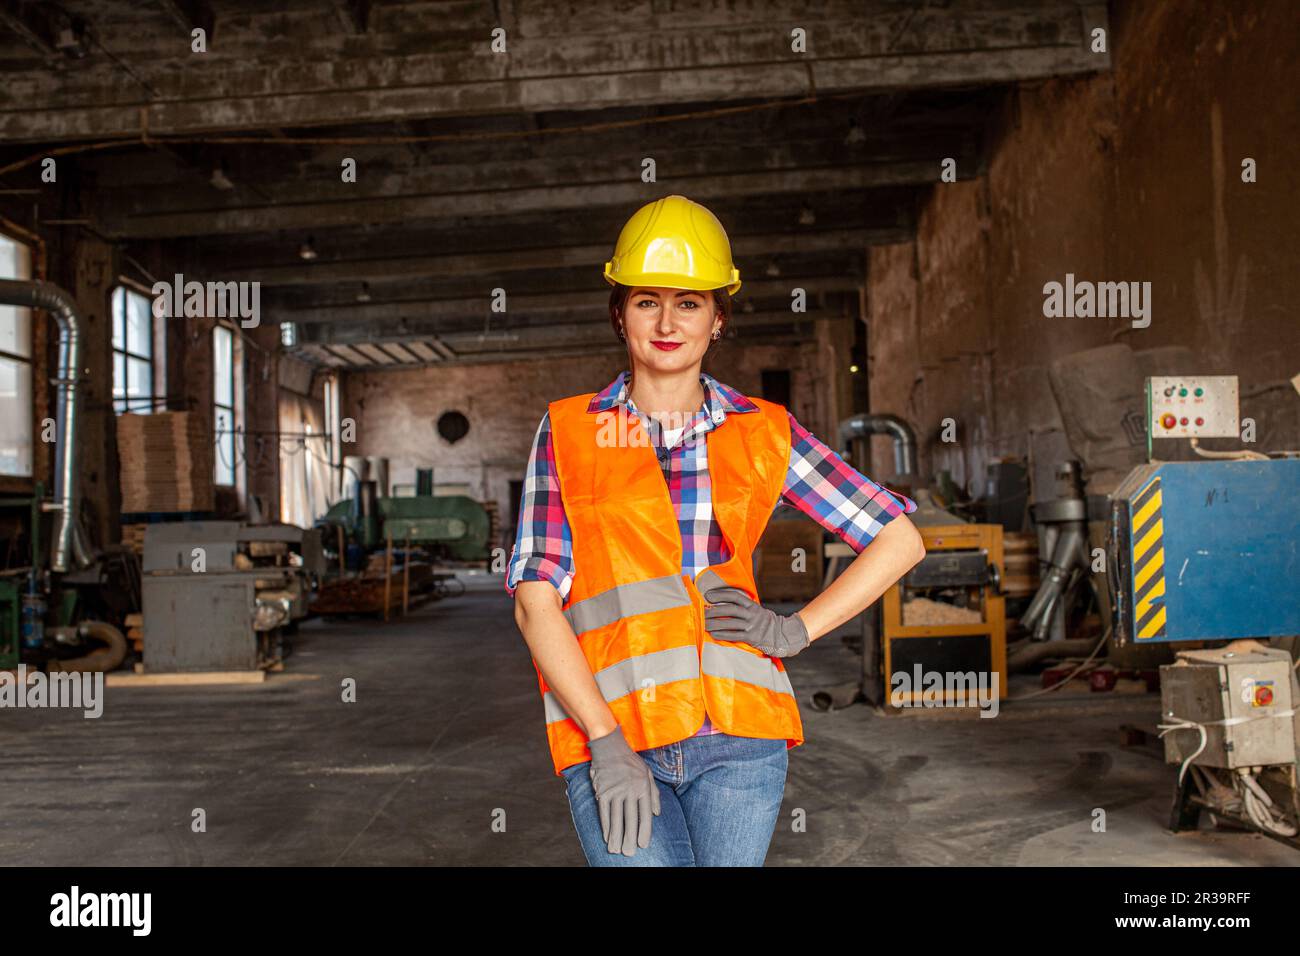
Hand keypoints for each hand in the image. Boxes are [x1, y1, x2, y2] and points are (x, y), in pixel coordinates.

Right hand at [586, 725, 660, 855]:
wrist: (609, 746)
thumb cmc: (630, 761)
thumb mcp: (648, 773)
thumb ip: (654, 794)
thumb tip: (656, 814)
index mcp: (643, 787)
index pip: (645, 814)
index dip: (644, 831)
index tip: (643, 845)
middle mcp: (630, 790)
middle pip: (630, 819)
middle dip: (629, 838)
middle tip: (629, 853)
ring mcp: (614, 791)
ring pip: (616, 818)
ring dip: (615, 836)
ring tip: (616, 850)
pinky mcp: (601, 791)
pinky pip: (604, 812)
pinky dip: (605, 826)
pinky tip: (606, 836)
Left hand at [703, 585, 810, 657]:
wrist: (781, 635)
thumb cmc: (762, 622)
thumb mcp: (755, 610)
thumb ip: (742, 607)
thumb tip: (719, 604)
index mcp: (752, 605)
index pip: (735, 596)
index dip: (721, 594)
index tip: (708, 595)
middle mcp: (752, 614)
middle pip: (730, 610)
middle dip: (714, 611)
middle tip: (702, 612)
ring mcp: (752, 626)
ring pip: (730, 624)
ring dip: (715, 624)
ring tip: (704, 624)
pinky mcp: (752, 638)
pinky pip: (734, 636)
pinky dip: (722, 635)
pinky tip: (713, 634)